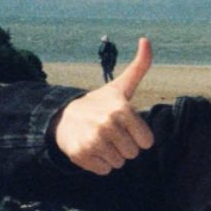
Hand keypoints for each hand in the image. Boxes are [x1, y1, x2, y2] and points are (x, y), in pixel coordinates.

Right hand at [52, 38, 155, 174]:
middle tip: (110, 133)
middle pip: (133, 154)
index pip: (147, 142)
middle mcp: (107, 125)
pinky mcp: (81, 156)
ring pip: (120, 163)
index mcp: (122, 110)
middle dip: (124, 146)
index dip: (138, 137)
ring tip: (100, 140)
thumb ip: (139, 67)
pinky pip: (104, 170)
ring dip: (112, 155)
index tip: (125, 126)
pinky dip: (99, 164)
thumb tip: (146, 39)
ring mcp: (93, 141)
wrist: (63, 117)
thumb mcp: (120, 87)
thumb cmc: (99, 104)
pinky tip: (91, 149)